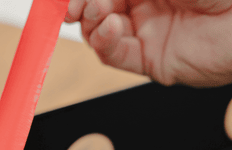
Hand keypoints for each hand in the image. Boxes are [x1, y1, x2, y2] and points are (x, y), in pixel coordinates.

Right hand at [65, 0, 231, 85]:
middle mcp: (145, 7)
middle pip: (98, 10)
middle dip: (85, 7)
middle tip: (81, 6)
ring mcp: (147, 34)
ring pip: (102, 34)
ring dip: (93, 24)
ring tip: (100, 13)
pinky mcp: (150, 60)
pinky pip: (117, 56)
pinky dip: (106, 44)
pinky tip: (109, 28)